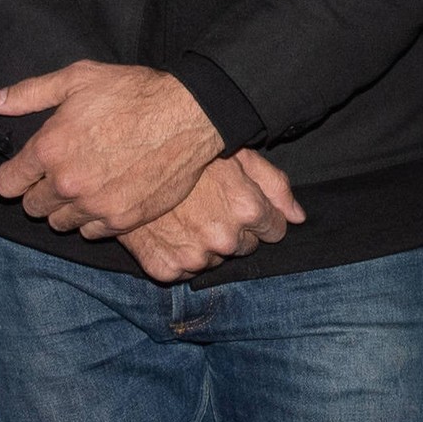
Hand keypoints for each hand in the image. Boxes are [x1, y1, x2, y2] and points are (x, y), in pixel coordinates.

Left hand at [0, 60, 223, 238]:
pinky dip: (93, 220)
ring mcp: (95, 206)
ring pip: (60, 223)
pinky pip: (91, 233)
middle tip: (61, 175)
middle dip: (40, 192)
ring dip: (66, 209)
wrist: (188, 115)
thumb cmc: (132, 92)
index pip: (8, 184)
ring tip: (83, 188)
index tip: (26, 172)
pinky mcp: (123, 220)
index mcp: (49, 149)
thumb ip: (29, 94)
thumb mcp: (77, 79)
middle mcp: (67, 183)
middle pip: (32, 208)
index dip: (15, 177)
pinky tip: (104, 198)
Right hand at [120, 152, 307, 284]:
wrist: (124, 158)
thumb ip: (274, 185)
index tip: (237, 200)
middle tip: (207, 204)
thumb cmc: (186, 150)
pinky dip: (177, 254)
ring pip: (214, 260)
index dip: (258, 214)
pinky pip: (183, 271)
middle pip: (245, 246)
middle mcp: (225, 238)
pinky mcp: (165, 269)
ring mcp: (194, 257)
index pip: (274, 230)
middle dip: (233, 228)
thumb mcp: (238, 153)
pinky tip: (167, 230)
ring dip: (204, 243)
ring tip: (185, 215)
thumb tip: (298, 217)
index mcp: (248, 209)